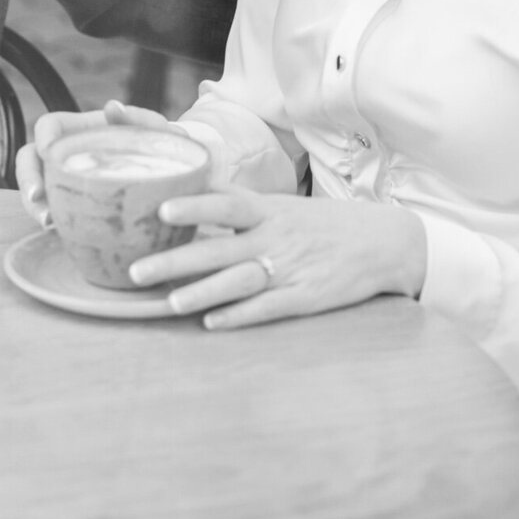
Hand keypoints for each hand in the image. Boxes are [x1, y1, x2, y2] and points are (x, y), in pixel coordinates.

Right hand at [15, 99, 181, 227]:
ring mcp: (64, 180)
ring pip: (32, 189)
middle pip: (28, 159)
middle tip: (38, 198)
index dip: (42, 137)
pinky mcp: (69, 205)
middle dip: (26, 178)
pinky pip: (48, 211)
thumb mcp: (154, 129)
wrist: (167, 175)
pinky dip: (49, 222)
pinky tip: (59, 233)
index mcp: (80, 129)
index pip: (48, 125)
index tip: (48, 152)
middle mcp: (65, 154)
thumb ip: (139, 116)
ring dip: (33, 206)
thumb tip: (112, 107)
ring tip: (48, 223)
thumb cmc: (156, 147)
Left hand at [126, 186, 427, 329]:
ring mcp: (290, 269)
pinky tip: (213, 325)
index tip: (161, 209)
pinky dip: (239, 317)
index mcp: (270, 210)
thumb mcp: (284, 206)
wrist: (382, 243)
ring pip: (238, 282)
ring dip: (203, 293)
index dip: (195, 206)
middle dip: (176, 261)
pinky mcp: (304, 299)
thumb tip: (194, 192)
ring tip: (169, 303)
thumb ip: (241, 204)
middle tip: (136, 271)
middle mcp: (275, 237)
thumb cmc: (323, 223)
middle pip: (219, 248)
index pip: (226, 202)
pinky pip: (267, 310)